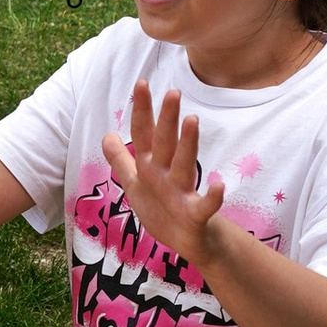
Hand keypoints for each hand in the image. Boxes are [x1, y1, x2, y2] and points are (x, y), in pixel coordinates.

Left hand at [101, 81, 225, 269]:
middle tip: (173, 92)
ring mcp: (183, 193)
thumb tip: (106, 134)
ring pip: (185, 165)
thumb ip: (121, 160)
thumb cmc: (163, 209)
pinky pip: (205, 205)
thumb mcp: (135, 184)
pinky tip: (219, 185)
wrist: (188, 242)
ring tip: (192, 120)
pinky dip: (213, 196)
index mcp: (151, 166)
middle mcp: (167, 174)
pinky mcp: (196, 215)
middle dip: (167, 119)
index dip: (142, 111)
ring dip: (188, 144)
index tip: (141, 83)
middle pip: (166, 143)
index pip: (145, 134)